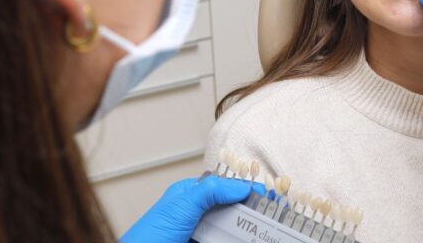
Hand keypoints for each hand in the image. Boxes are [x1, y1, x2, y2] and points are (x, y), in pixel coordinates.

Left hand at [120, 176, 263, 242]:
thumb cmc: (149, 235)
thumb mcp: (182, 204)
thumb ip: (211, 191)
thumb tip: (240, 186)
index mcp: (191, 196)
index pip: (225, 187)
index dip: (247, 190)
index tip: (268, 196)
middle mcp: (198, 215)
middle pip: (233, 211)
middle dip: (252, 213)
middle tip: (273, 217)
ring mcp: (202, 235)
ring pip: (232, 231)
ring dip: (248, 233)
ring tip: (268, 233)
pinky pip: (227, 242)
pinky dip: (238, 240)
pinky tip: (251, 240)